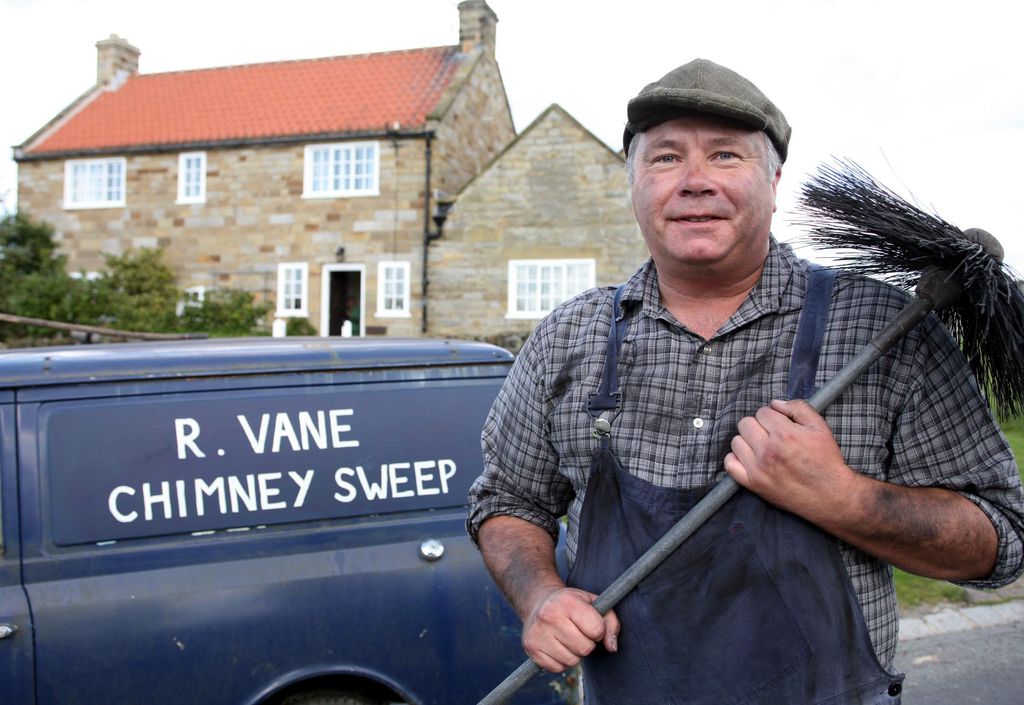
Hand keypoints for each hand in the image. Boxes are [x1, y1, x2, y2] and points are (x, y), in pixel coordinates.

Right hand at [521, 587, 619, 672]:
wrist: (538, 601)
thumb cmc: (571, 604)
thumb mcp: (593, 602)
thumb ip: (610, 622)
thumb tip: (612, 647)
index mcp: (567, 602)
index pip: (596, 630)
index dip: (598, 630)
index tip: (590, 624)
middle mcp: (549, 616)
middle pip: (585, 648)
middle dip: (586, 643)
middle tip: (578, 632)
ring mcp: (538, 634)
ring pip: (572, 661)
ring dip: (574, 653)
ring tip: (567, 638)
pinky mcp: (531, 649)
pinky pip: (558, 668)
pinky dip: (561, 661)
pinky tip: (557, 646)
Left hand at [724, 398, 855, 522]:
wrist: (831, 495)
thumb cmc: (826, 460)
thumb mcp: (820, 427)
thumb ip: (798, 408)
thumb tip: (775, 403)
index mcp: (785, 434)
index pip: (762, 412)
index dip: (772, 415)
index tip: (779, 424)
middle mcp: (768, 450)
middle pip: (745, 424)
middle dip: (758, 425)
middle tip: (770, 434)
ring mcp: (758, 468)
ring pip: (736, 442)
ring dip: (747, 441)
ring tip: (762, 447)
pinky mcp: (753, 484)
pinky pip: (730, 464)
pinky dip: (736, 459)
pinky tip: (750, 459)